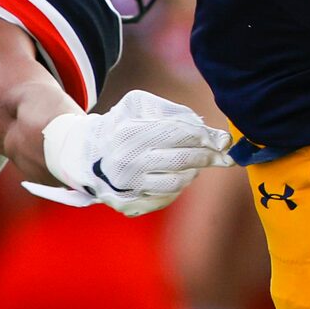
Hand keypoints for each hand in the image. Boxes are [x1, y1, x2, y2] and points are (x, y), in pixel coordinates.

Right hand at [29, 89, 233, 215]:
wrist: (85, 154)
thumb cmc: (121, 125)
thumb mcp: (139, 106)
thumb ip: (174, 113)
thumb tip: (209, 132)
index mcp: (130, 132)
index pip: (179, 133)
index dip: (206, 137)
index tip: (224, 140)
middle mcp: (128, 160)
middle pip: (183, 159)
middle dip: (207, 156)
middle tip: (221, 153)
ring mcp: (129, 184)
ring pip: (179, 181)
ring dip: (193, 171)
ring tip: (194, 162)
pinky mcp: (130, 202)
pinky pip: (168, 195)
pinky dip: (179, 184)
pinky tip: (179, 175)